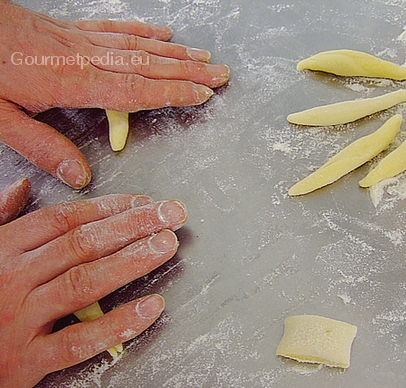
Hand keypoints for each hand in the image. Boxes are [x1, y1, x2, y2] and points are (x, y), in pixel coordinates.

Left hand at [0, 1, 229, 188]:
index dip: (172, 93)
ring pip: (140, 47)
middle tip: (220, 74)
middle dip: (189, 71)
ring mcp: (81, 41)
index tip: (202, 94)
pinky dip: (145, 32)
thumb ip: (43, 147)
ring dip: (176, 53)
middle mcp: (84, 59)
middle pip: (149, 66)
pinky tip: (164, 33)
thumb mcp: (0, 119)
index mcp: (71, 83)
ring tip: (204, 57)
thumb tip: (80, 176)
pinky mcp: (73, 31)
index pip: (135, 90)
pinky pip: (117, 29)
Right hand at [0, 179, 187, 387]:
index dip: (109, 208)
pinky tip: (151, 307)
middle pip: (82, 244)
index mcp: (4, 250)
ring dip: (131, 262)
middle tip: (171, 214)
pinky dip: (117, 324)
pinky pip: (78, 341)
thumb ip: (2, 220)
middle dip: (132, 226)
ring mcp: (20, 319)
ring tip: (167, 246)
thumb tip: (23, 187)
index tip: (145, 202)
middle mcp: (14, 279)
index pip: (65, 219)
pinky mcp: (27, 360)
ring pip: (84, 283)